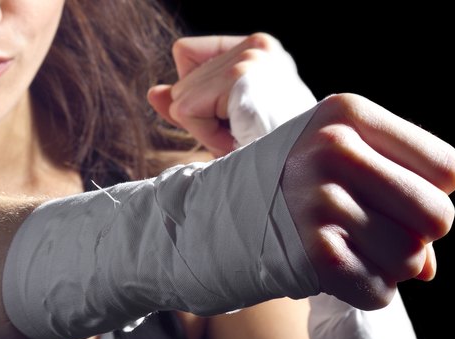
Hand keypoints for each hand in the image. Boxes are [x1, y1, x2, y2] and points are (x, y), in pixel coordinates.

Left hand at [148, 33, 314, 156]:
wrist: (300, 177)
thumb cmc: (268, 156)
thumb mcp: (222, 125)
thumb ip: (186, 104)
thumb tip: (154, 92)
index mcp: (259, 49)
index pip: (186, 54)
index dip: (196, 95)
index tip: (234, 118)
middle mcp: (257, 45)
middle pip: (181, 80)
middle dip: (202, 118)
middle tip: (244, 134)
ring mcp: (249, 58)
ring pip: (180, 97)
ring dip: (205, 130)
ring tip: (244, 137)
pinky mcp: (239, 78)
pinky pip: (187, 110)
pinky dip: (206, 136)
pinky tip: (240, 139)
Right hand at [283, 93, 454, 308]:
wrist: (213, 217)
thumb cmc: (291, 187)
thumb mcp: (337, 158)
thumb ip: (398, 198)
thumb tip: (429, 268)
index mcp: (346, 112)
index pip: (448, 169)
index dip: (427, 192)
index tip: (385, 198)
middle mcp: (334, 149)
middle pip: (439, 216)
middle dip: (417, 237)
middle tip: (374, 232)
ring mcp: (320, 201)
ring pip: (413, 261)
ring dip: (387, 268)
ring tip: (347, 250)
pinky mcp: (312, 252)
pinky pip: (379, 291)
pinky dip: (363, 291)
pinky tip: (332, 271)